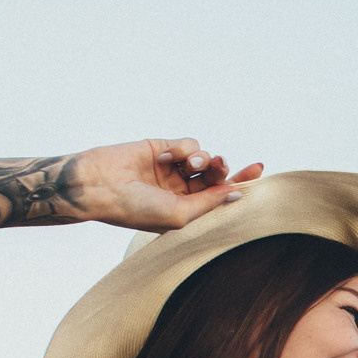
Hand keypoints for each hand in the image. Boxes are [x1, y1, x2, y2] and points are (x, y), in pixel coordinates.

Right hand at [62, 139, 264, 231]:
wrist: (98, 186)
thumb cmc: (136, 209)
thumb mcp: (180, 214)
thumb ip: (210, 203)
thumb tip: (239, 194)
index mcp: (188, 210)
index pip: (222, 196)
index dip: (241, 183)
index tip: (260, 171)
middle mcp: (183, 190)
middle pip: (217, 175)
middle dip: (223, 168)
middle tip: (219, 166)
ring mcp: (173, 169)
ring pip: (204, 157)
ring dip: (204, 158)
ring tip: (192, 164)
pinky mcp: (162, 148)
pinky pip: (187, 144)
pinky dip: (183, 148)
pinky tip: (165, 156)